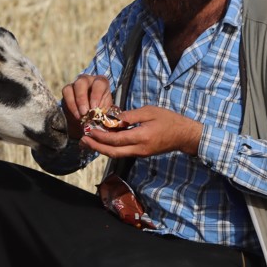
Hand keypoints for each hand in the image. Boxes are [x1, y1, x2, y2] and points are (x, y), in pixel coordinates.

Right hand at [60, 74, 112, 137]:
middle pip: (82, 81)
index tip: (95, 108)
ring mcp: (76, 84)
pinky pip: (65, 93)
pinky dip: (70, 105)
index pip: (99, 83)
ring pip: (71, 86)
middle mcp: (88, 80)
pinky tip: (76, 115)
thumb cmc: (101, 113)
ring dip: (74, 103)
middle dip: (82, 98)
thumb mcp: (106, 112)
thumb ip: (105, 113)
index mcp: (101, 82)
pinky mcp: (68, 90)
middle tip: (85, 112)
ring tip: (80, 116)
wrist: (90, 119)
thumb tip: (103, 119)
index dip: (96, 95)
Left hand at [79, 105, 202, 157]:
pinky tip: (103, 141)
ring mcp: (140, 153)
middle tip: (82, 141)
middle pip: (113, 152)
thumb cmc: (169, 120)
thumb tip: (113, 118)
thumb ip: (131, 115)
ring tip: (88, 142)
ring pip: (116, 154)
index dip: (101, 136)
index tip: (89, 131)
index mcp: (141, 137)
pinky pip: (123, 152)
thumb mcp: (150, 111)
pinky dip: (111, 147)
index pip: (116, 139)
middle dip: (96, 147)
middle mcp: (139, 149)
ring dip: (101, 149)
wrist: (184, 135)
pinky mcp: (141, 153)